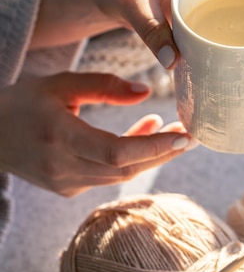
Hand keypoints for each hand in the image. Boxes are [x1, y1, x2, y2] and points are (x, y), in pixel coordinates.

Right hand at [0, 72, 192, 196]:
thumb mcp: (61, 84)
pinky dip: (129, 158)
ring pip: (119, 174)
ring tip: (173, 130)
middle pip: (125, 168)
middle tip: (192, 136)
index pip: (117, 152)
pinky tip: (143, 134)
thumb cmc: (23, 102)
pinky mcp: (66, 188)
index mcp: (60, 137)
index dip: (154, 147)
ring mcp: (64, 183)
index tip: (185, 137)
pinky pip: (107, 176)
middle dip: (164, 152)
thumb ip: (104, 85)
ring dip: (149, 153)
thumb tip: (146, 92)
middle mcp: (63, 167)